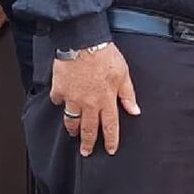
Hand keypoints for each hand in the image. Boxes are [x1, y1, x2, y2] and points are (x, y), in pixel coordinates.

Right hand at [50, 42, 140, 156]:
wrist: (83, 42)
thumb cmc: (104, 54)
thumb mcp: (123, 73)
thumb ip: (128, 94)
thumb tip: (135, 110)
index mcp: (107, 99)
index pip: (111, 126)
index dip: (111, 140)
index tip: (110, 149)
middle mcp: (89, 103)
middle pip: (89, 129)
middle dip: (88, 143)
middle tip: (86, 151)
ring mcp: (73, 98)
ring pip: (71, 120)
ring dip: (72, 129)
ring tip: (73, 133)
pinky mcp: (59, 90)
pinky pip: (58, 101)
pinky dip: (59, 103)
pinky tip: (61, 103)